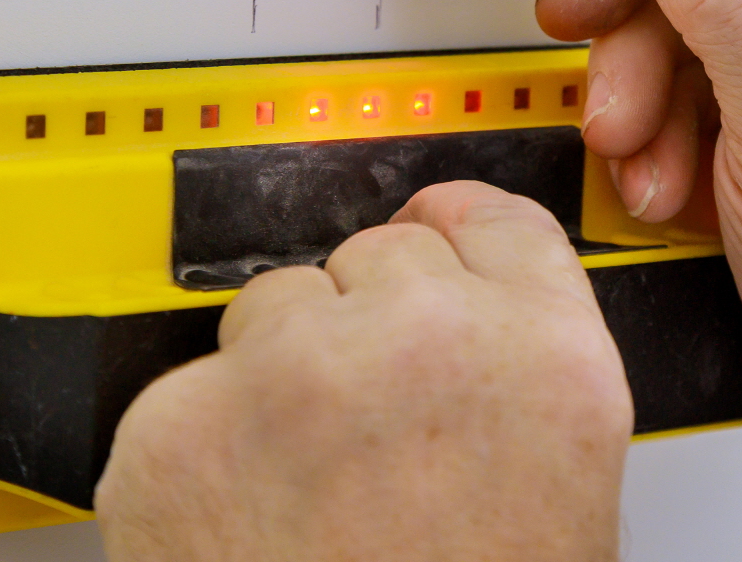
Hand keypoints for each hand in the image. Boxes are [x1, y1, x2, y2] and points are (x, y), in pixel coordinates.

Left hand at [96, 182, 631, 561]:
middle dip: (363, 328)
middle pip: (377, 256)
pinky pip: (185, 388)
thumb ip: (526, 368)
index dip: (451, 233)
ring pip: (272, 308)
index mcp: (544, 357)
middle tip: (369, 436)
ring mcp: (294, 373)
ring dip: (278, 379)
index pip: (490, 219)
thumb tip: (472, 306)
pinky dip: (199, 447)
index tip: (426, 234)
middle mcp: (424, 339)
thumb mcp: (565, 486)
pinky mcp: (176, 424)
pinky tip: (245, 523)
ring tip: (306, 495)